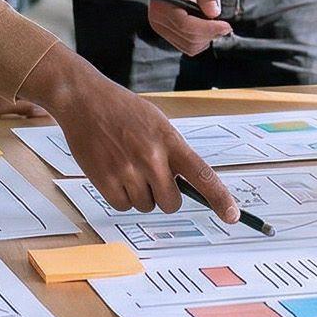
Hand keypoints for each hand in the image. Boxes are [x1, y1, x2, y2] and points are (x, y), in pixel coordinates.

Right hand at [38, 58, 238, 217]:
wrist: (84, 100)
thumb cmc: (123, 111)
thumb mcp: (158, 123)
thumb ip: (173, 152)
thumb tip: (184, 183)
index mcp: (169, 141)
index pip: (202, 174)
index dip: (220, 198)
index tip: (232, 215)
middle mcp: (151, 158)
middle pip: (172, 203)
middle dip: (166, 197)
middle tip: (153, 178)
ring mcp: (127, 170)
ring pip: (146, 205)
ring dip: (141, 194)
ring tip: (127, 166)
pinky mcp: (105, 180)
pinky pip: (123, 206)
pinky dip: (121, 196)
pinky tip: (114, 173)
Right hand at [140, 0, 230, 55]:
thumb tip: (214, 13)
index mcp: (164, 1)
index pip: (185, 25)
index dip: (208, 29)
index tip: (227, 26)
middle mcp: (158, 18)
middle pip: (189, 39)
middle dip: (211, 34)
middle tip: (225, 23)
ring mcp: (160, 26)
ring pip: (189, 46)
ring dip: (206, 39)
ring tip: (214, 23)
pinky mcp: (165, 31)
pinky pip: (186, 45)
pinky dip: (200, 40)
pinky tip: (205, 25)